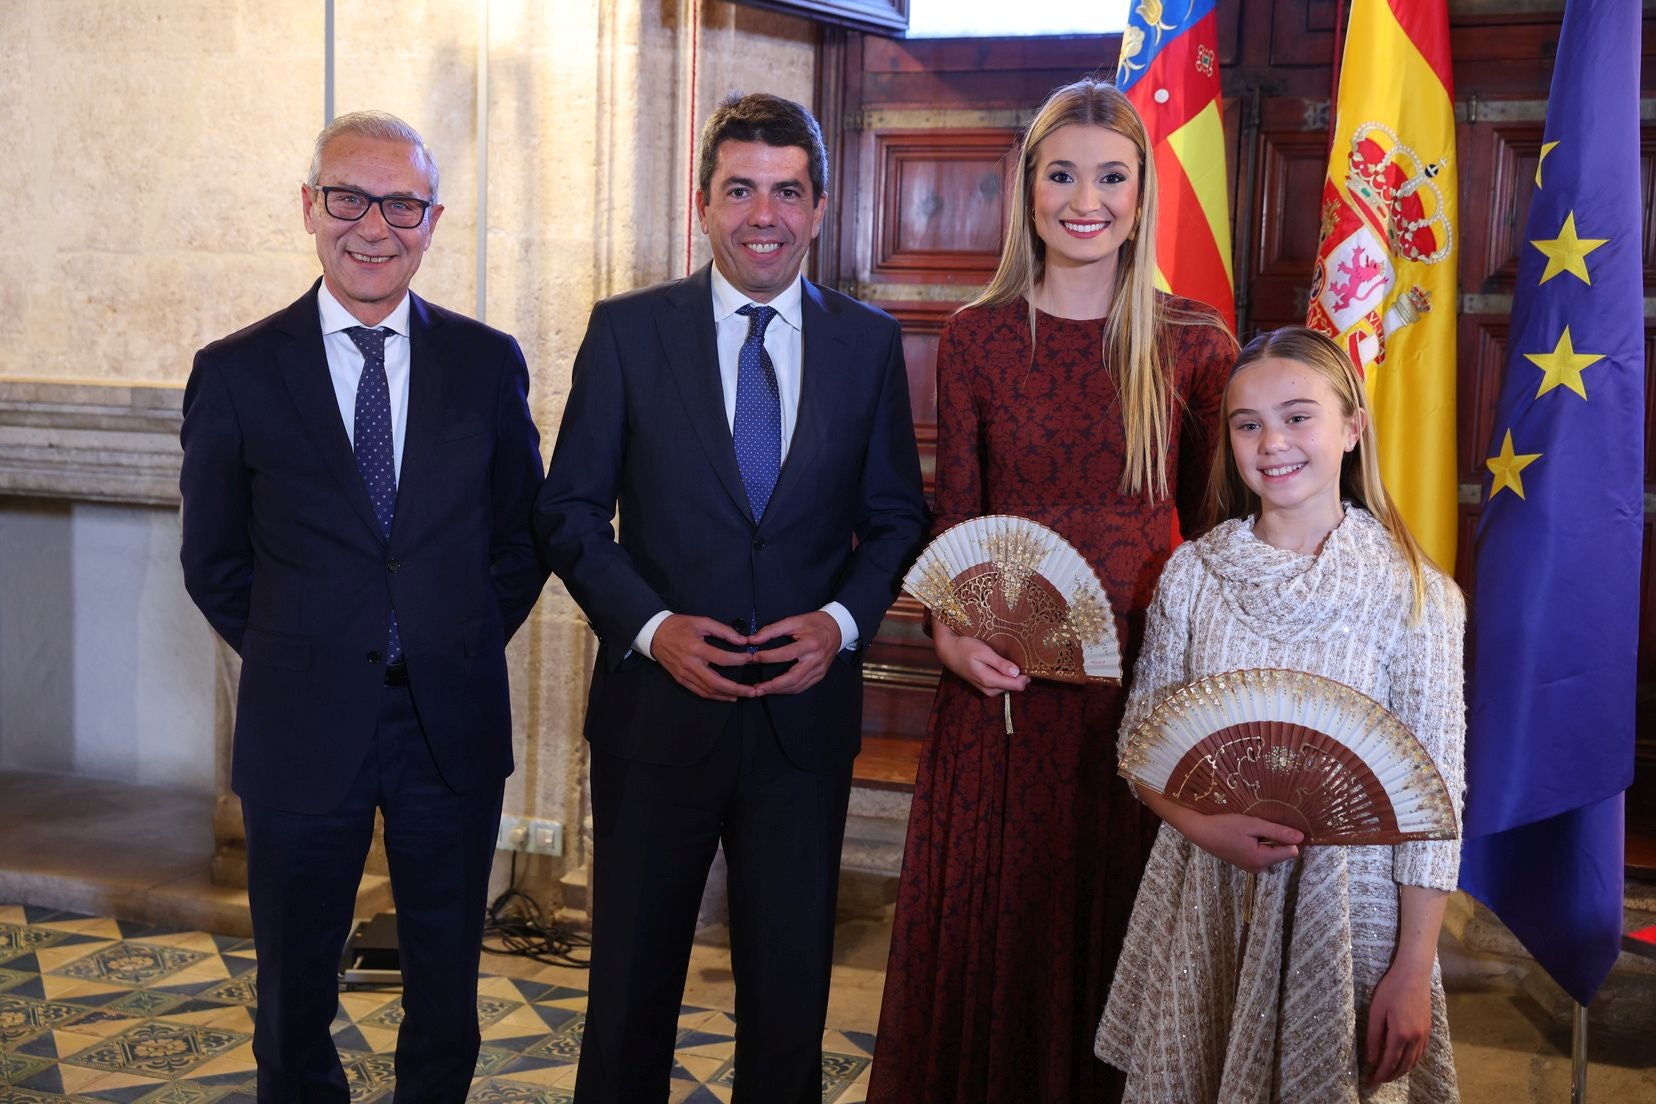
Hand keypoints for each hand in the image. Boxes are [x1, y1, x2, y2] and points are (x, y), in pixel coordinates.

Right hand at [650, 614, 755, 701]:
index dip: (739, 660)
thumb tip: (743, 640)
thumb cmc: (680, 626)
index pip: (722, 659)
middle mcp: (691, 665)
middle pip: (716, 682)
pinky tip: (726, 696)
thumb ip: (723, 631)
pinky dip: (714, 696)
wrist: (655, 634)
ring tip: (743, 695)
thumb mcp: (702, 622)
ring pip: (708, 690)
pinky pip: (699, 692)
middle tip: (752, 691)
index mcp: (696, 648)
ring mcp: (685, 675)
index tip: (750, 658)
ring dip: (727, 695)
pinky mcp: (681, 680)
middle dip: (736, 688)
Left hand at [750, 611, 840, 695]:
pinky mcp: (820, 675)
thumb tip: (753, 639)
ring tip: (763, 690)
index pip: (786, 654)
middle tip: (756, 688)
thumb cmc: (815, 623)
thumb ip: (772, 630)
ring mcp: (819, 670)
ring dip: (778, 690)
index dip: (768, 657)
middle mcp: (816, 659)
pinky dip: (788, 690)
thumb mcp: (794, 621)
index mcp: (810, 644)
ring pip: (797, 686)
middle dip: (773, 685)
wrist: (836, 628)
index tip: (753, 658)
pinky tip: (777, 689)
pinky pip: (803, 686)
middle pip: (793, 677)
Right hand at [932, 621, 1030, 696]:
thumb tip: (1017, 673)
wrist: (947, 651)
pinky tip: (1003, 666)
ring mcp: (985, 688)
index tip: (1029, 664)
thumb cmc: (964, 648)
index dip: (1026, 676)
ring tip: (1013, 662)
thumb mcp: (983, 652)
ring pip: (1007, 687)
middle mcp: (988, 688)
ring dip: (1012, 677)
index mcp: (989, 680)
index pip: (1016, 685)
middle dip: (1019, 676)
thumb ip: (999, 663)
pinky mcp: (983, 686)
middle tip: (1021, 660)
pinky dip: (1004, 677)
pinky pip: (1000, 685)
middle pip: (1013, 687)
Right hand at [1178, 812, 1302, 873]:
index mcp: (1262, 859)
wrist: (1201, 832)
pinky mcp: (1245, 864)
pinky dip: (1258, 844)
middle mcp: (1259, 868)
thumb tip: (1301, 838)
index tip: (1276, 825)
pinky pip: (1262, 854)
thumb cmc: (1225, 826)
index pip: (1291, 851)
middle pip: (1281, 852)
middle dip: (1275, 838)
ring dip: (1266, 841)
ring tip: (1250, 830)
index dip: (1287, 837)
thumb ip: (1278, 832)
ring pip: (1271, 853)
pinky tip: (1244, 836)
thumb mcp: (1252, 825)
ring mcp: (1251, 867)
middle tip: (1258, 826)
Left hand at [1364, 962, 1432, 1083]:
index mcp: (1400, 1034)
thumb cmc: (1391, 990)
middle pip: (1404, 1066)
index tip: (1371, 1081)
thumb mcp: (1376, 1012)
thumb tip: (1371, 1058)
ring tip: (1390, 1073)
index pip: (1390, 1062)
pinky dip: (1412, 1061)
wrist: (1413, 975)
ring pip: (1414, 1061)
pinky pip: (1420, 1053)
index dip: (1380, 1074)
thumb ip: (1373, 1036)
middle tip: (1378, 1080)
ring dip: (1402, 1071)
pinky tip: (1405, 1060)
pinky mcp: (1428, 1029)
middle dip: (1391, 1076)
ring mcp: (1424, 1034)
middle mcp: (1415, 1038)